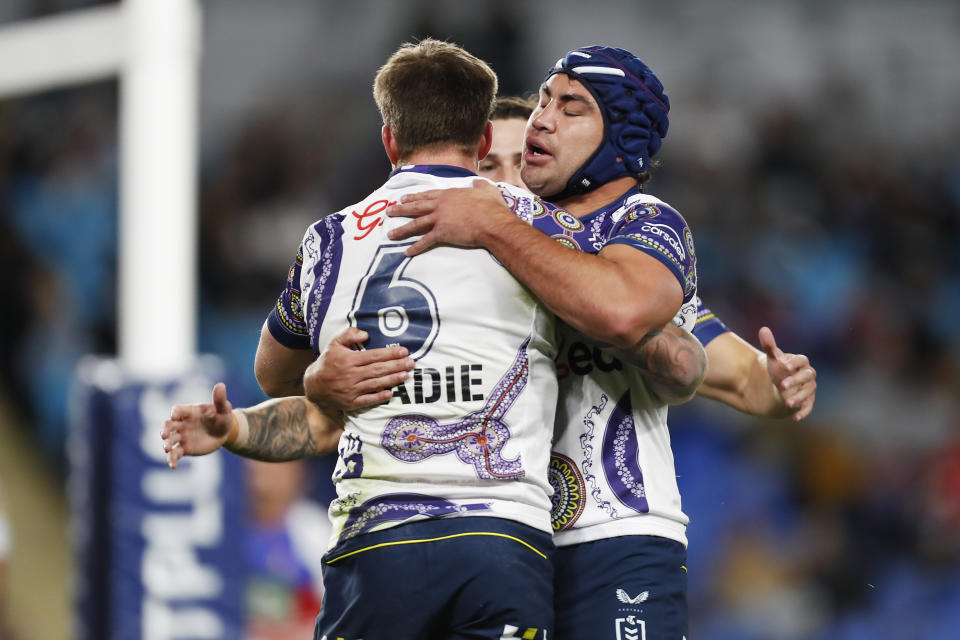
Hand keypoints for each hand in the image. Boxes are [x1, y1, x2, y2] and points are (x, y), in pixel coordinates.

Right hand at [161, 382, 234, 468]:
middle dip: (165, 429)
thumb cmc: (222, 418)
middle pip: (168, 425)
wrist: (224, 433)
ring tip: (167, 449)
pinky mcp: (184, 448)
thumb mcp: (223, 410)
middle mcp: (182, 423)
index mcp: (189, 411)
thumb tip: (221, 385)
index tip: (175, 416)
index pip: (177, 410)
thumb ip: (220, 400)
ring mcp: (182, 436)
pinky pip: (175, 454)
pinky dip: (172, 460)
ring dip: (166, 445)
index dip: (175, 412)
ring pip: (170, 440)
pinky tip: (173, 466)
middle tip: (164, 435)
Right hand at [304, 327, 413, 410]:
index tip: (404, 351)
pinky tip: (391, 393)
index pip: (374, 355)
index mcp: (348, 360)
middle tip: (411, 363)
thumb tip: (366, 334)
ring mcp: (351, 390)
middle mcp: (351, 375)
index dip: (390, 353)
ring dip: (392, 380)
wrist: (313, 385)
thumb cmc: (328, 361)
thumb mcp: (334, 343)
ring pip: (375, 384)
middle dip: (396, 366)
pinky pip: (367, 400)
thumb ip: (349, 335)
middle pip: (378, 370)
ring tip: (406, 375)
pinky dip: (379, 397)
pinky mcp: (350, 402)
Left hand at [386, 179, 516, 255]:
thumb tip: (477, 182)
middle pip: (417, 207)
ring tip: (390, 234)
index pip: (428, 195)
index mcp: (450, 194)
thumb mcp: (487, 190)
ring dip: (402, 229)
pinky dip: (416, 248)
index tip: (404, 198)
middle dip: (401, 209)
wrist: (492, 221)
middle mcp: (441, 205)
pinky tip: (407, 252)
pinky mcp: (442, 233)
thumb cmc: (491, 207)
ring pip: (416, 223)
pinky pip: (425, 241)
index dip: (414, 197)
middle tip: (390, 211)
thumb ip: (480, 185)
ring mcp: (440, 219)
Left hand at [759, 326, 816, 420]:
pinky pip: (809, 407)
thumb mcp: (772, 359)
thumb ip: (769, 345)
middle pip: (808, 376)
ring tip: (787, 402)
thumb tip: (763, 329)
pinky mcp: (807, 401)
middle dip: (796, 381)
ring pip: (808, 392)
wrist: (781, 386)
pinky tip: (795, 418)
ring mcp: (809, 389)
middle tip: (782, 386)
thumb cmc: (778, 370)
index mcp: (801, 362)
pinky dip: (803, 412)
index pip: (801, 360)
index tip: (783, 366)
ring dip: (799, 397)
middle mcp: (808, 375)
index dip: (793, 363)